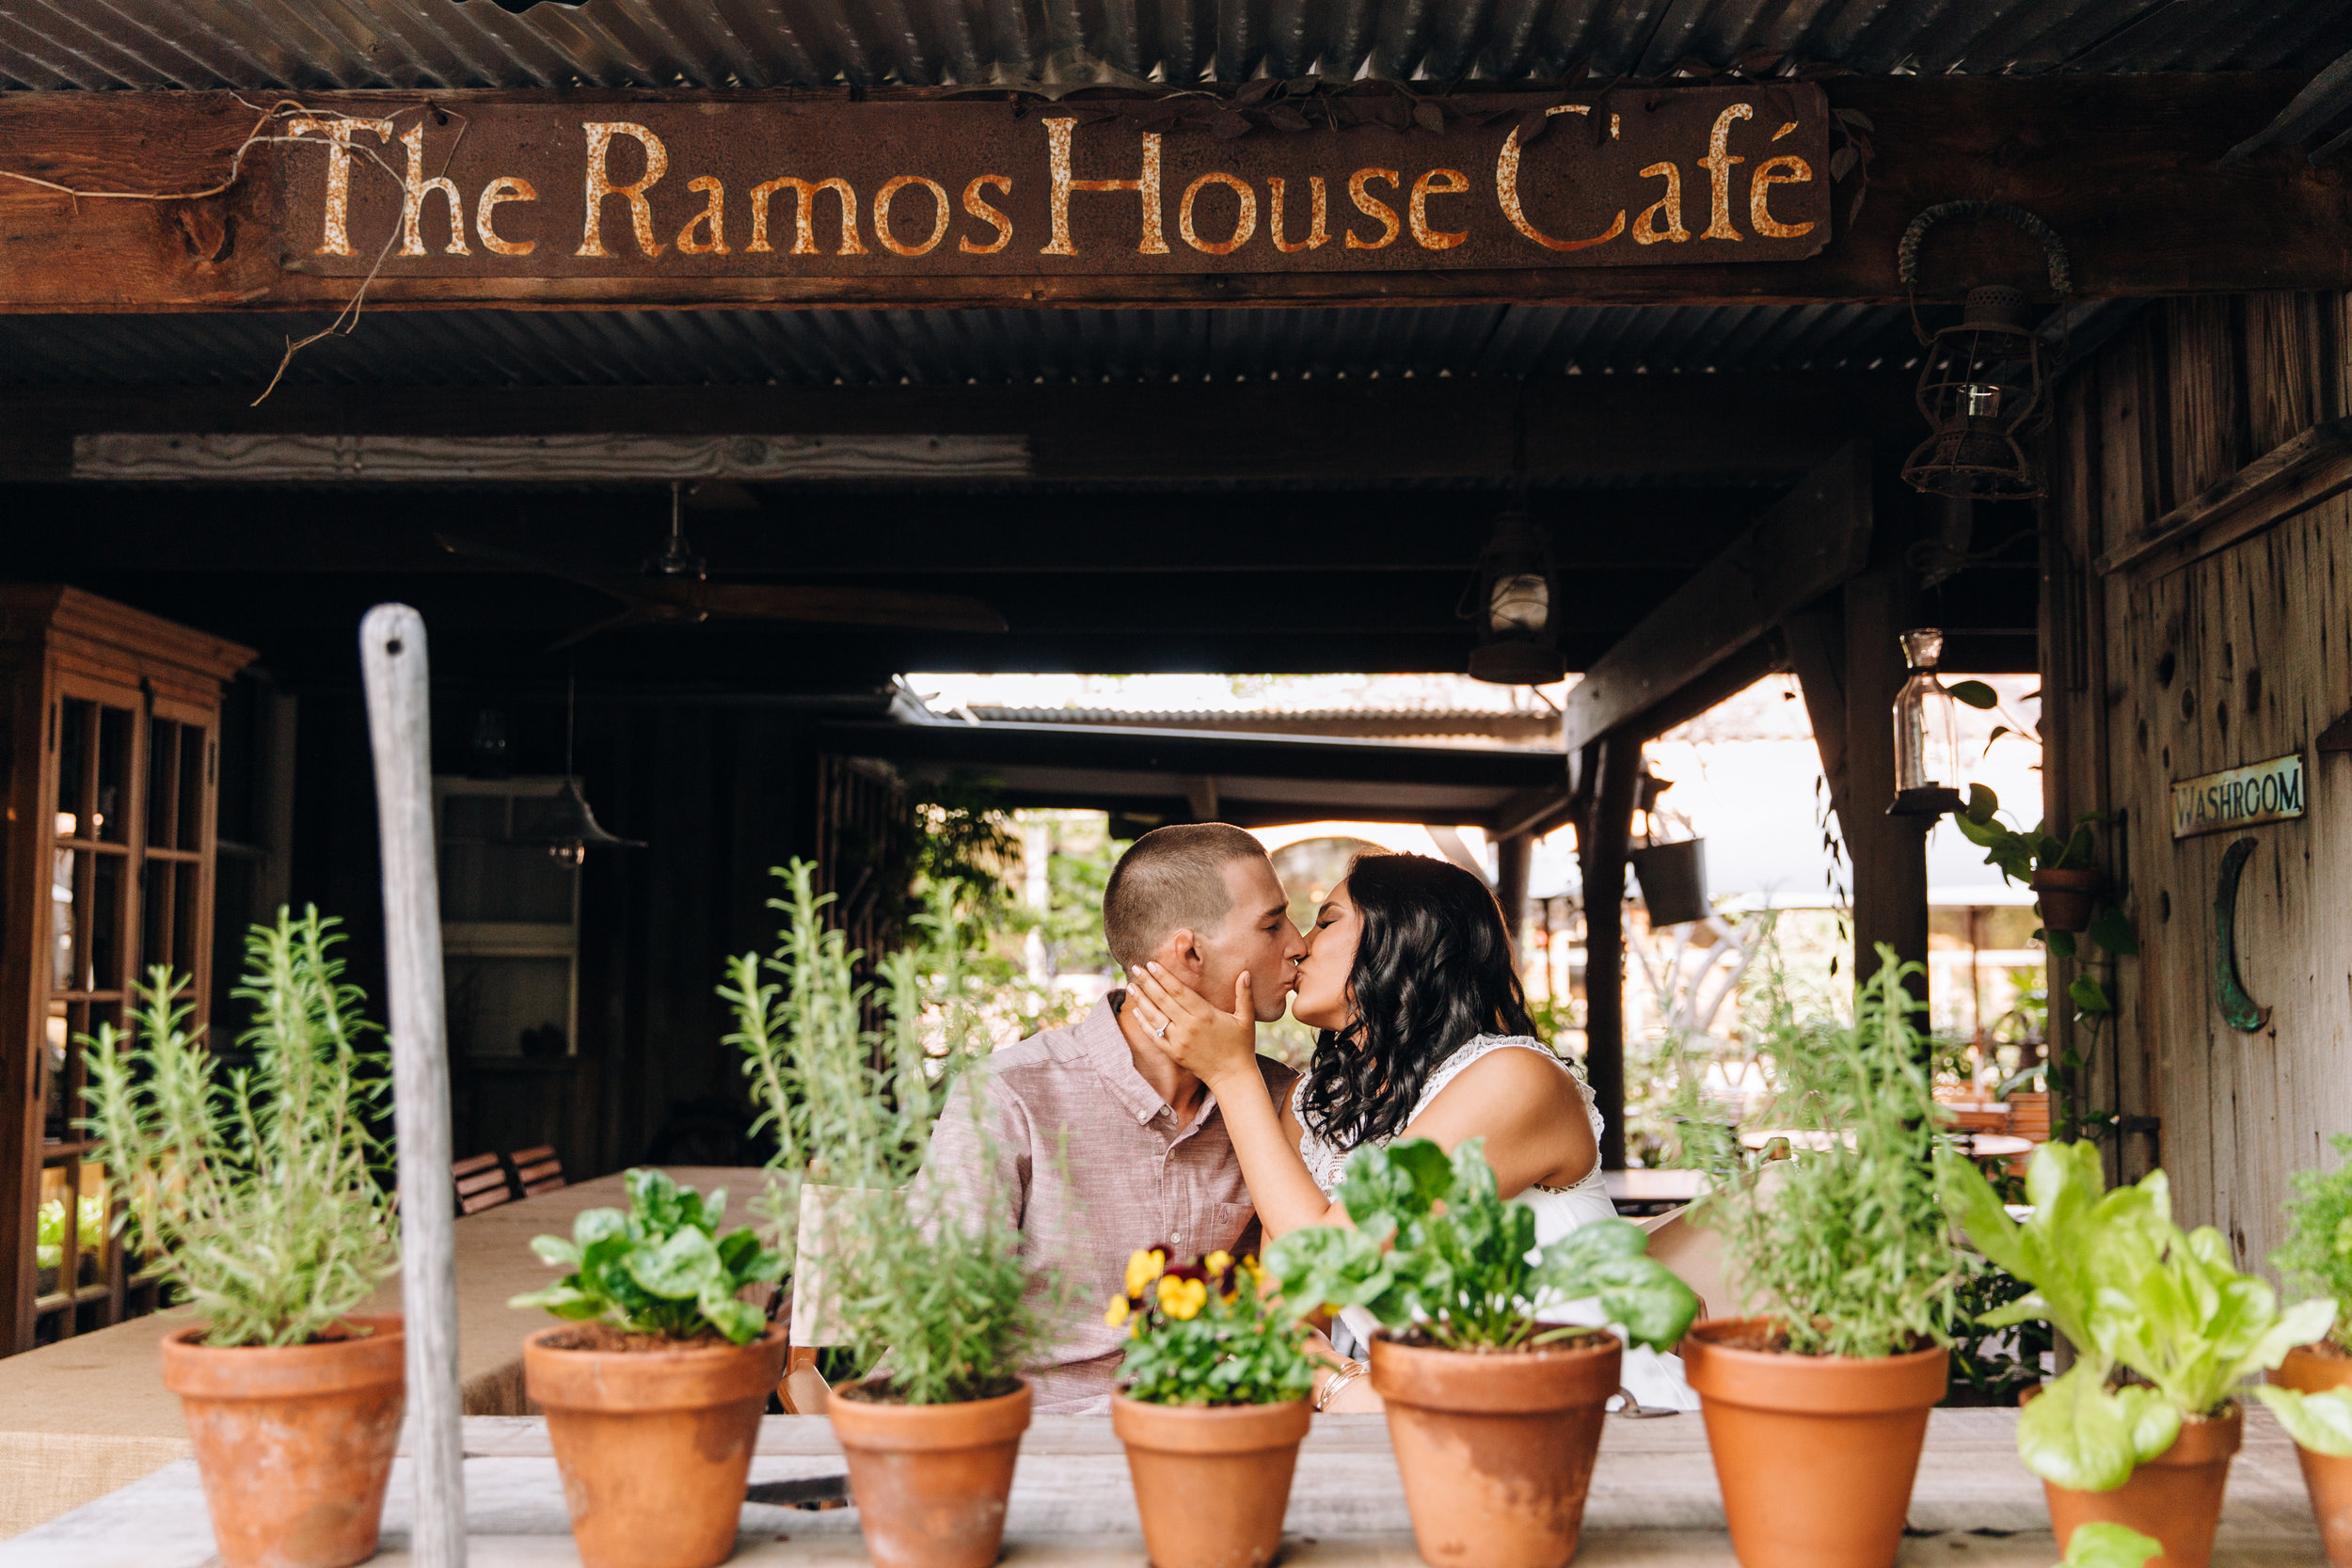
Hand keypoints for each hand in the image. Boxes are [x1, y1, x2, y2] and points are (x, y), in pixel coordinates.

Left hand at [1128, 962, 1257, 1089]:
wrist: (1233, 1077)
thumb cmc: (1241, 1046)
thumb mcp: (1246, 1019)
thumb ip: (1244, 995)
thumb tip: (1245, 973)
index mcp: (1205, 1014)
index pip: (1178, 990)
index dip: (1164, 976)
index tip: (1151, 964)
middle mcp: (1189, 1026)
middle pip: (1163, 1000)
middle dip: (1148, 983)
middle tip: (1136, 968)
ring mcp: (1179, 1041)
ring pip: (1155, 1017)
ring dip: (1141, 1000)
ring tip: (1131, 987)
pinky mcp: (1174, 1053)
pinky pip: (1154, 1036)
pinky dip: (1144, 1023)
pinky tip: (1137, 1011)